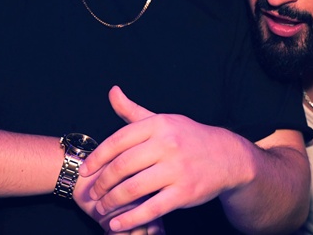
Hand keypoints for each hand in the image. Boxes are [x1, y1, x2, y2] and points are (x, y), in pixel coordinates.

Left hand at [79, 86, 250, 232]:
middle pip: (122, 166)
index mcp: (159, 125)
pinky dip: (131, 218)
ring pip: (133, 188)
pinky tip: (117, 224)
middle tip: (93, 193)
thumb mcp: (163, 120)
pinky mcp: (185, 192)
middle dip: (102, 183)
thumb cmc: (189, 138)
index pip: (118, 140)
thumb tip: (112, 91)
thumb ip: (134, 111)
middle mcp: (167, 144)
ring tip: (102, 208)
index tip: (84, 170)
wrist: (228, 157)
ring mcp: (177, 169)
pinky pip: (152, 208)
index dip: (97, 158)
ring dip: (112, 202)